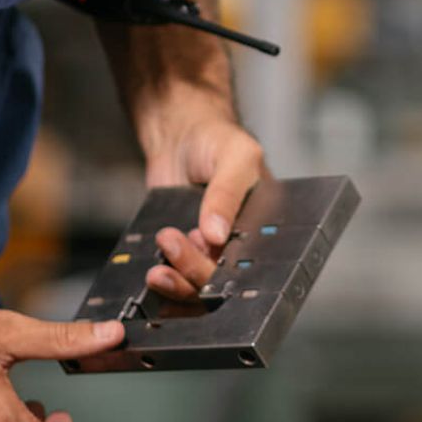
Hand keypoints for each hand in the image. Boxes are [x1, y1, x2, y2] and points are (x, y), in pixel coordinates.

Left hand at [140, 93, 265, 300]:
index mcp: (266, 225)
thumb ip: (227, 194)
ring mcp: (211, 251)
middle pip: (224, 280)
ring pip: (199, 287)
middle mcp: (242, 244)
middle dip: (195, 270)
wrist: (177, 133)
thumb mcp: (234, 156)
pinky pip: (177, 279)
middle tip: (172, 243)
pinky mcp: (182, 252)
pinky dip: (166, 283)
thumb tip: (216, 236)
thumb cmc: (216, 138)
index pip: (258, 264)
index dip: (236, 274)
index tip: (212, 263)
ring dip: (178, 282)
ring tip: (158, 266)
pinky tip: (155, 270)